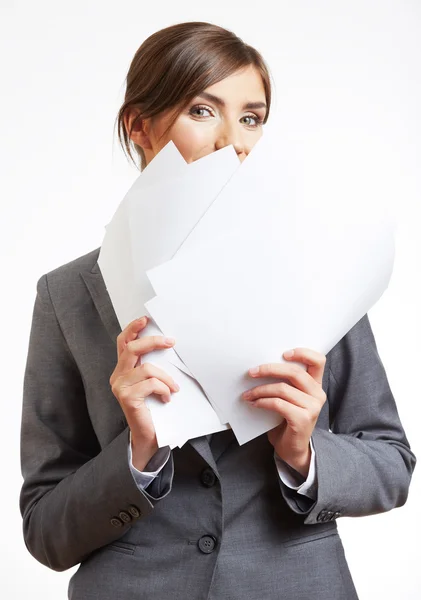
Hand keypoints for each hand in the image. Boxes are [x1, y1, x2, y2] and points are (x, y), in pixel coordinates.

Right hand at [109, 316, 178, 469]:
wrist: (148, 436)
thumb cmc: (152, 408)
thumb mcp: (152, 382)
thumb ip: (152, 366)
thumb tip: (167, 346)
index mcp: (123, 369)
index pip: (123, 342)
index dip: (133, 328)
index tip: (146, 319)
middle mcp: (118, 376)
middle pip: (131, 348)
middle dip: (153, 341)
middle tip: (171, 341)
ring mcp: (120, 387)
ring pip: (146, 368)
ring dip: (166, 377)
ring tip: (174, 388)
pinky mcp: (127, 398)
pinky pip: (150, 384)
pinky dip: (164, 388)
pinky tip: (167, 398)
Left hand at [242, 348, 326, 476]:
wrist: (292, 450)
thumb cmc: (286, 420)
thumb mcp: (288, 398)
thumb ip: (284, 383)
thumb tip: (259, 368)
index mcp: (315, 385)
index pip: (318, 361)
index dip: (302, 353)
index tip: (283, 353)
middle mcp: (318, 394)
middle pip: (295, 372)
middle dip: (269, 369)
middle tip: (252, 372)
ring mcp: (312, 407)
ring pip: (283, 389)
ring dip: (260, 390)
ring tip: (247, 394)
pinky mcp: (303, 419)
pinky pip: (278, 404)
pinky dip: (262, 402)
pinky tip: (254, 404)